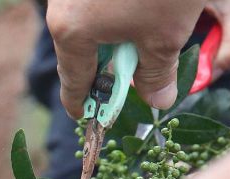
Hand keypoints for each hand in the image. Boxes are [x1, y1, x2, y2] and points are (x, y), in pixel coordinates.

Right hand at [47, 0, 207, 116]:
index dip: (84, 103)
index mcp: (71, 32)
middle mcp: (63, 10)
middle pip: (77, 52)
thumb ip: (156, 75)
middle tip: (125, 79)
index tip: (87, 116)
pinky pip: (92, 5)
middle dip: (102, 69)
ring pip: (86, 26)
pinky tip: (137, 11)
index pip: (74, 81)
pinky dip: (111, 16)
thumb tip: (158, 101)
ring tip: (141, 39)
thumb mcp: (165, 37)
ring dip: (110, 40)